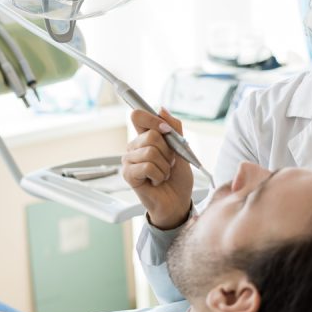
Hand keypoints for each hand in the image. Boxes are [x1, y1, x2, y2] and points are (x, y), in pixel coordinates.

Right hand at [122, 108, 193, 228]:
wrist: (178, 202)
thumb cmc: (178, 178)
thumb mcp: (182, 149)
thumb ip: (174, 128)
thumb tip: (161, 109)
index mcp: (145, 136)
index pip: (139, 115)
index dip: (153, 120)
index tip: (167, 131)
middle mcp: (134, 146)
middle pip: (150, 135)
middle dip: (167, 151)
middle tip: (169, 163)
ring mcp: (129, 160)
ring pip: (150, 152)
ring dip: (165, 166)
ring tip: (164, 174)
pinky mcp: (128, 174)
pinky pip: (147, 166)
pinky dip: (159, 175)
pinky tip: (156, 181)